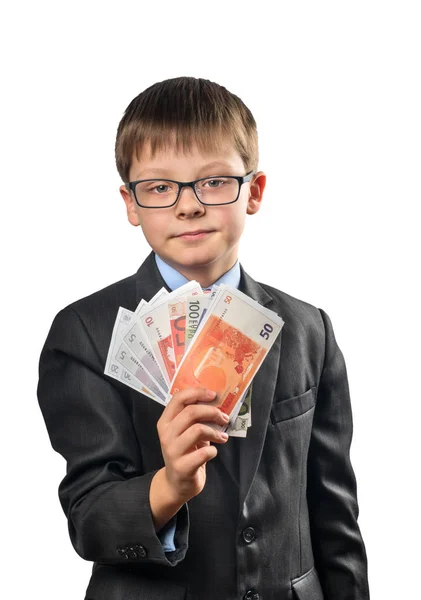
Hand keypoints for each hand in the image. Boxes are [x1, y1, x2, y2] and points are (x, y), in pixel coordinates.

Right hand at [157, 387, 229, 502]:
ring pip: (198, 430)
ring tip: (222, 437)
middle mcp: (166, 434)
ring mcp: (172, 451)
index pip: (179, 399)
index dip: (197, 393)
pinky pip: (204, 453)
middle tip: (224, 418)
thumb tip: (215, 401)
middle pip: (191, 412)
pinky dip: (213, 450)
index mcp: (165, 422)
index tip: (214, 395)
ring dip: (215, 432)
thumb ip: (194, 417)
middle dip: (212, 412)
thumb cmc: (185, 452)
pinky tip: (213, 452)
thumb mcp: (185, 432)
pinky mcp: (182, 467)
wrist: (176, 484)